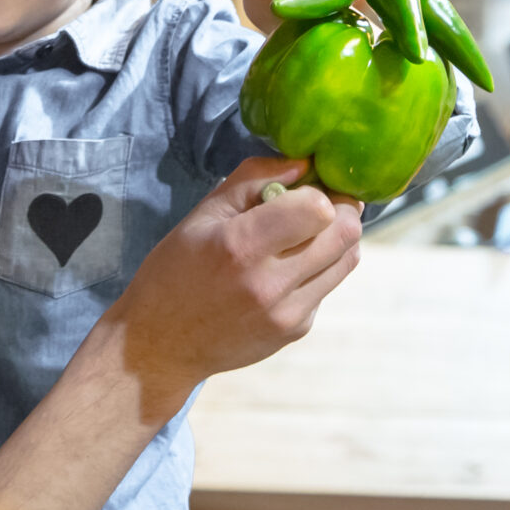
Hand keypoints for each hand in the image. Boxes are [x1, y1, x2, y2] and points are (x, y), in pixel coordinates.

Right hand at [106, 157, 359, 414]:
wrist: (162, 345)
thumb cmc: (175, 272)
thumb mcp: (202, 214)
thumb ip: (253, 179)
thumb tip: (304, 164)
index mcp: (241, 246)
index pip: (320, 208)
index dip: (318, 190)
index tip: (302, 188)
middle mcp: (271, 284)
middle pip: (346, 232)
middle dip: (340, 208)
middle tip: (317, 205)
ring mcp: (288, 313)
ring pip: (348, 259)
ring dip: (334, 238)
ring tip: (304, 235)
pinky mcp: (297, 329)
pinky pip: (327, 285)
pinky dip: (316, 269)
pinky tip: (284, 272)